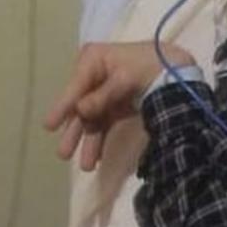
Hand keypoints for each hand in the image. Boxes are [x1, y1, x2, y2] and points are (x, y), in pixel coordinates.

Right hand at [44, 40, 194, 170]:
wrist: (177, 71)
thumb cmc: (148, 67)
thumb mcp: (125, 79)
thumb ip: (102, 96)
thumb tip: (81, 111)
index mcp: (92, 60)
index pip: (74, 87)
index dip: (62, 107)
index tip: (49, 126)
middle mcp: (94, 75)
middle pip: (79, 106)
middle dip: (74, 132)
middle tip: (63, 154)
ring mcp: (104, 92)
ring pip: (91, 119)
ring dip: (88, 141)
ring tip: (86, 165)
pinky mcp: (116, 105)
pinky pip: (104, 124)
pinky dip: (100, 139)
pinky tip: (97, 157)